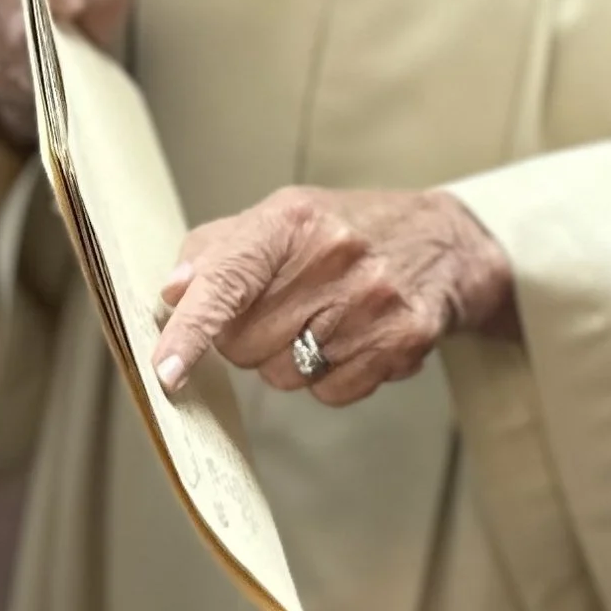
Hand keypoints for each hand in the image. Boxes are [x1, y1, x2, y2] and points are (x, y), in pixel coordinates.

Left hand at [150, 187, 517, 407]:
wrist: (445, 243)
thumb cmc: (345, 232)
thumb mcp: (281, 218)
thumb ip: (216, 251)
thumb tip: (171, 293)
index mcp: (294, 220)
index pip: (228, 279)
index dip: (192, 329)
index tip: (165, 372)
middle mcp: (336, 256)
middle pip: (244, 344)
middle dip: (251, 338)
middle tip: (288, 306)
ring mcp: (374, 300)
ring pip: (284, 376)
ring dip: (292, 360)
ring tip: (327, 319)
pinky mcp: (403, 339)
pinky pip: (331, 392)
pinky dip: (334, 376)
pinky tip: (356, 338)